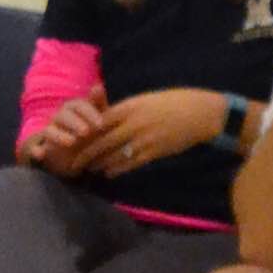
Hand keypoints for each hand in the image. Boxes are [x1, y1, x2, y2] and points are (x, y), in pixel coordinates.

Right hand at [18, 91, 109, 170]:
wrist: (77, 152)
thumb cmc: (90, 130)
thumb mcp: (98, 117)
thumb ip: (97, 103)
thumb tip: (97, 87)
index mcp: (73, 109)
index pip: (78, 105)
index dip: (89, 113)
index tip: (101, 124)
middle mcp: (59, 118)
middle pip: (63, 116)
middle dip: (74, 122)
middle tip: (87, 132)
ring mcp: (50, 133)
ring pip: (49, 131)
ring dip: (59, 136)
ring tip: (72, 142)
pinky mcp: (44, 148)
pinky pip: (36, 148)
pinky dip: (36, 150)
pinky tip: (40, 155)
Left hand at [78, 88, 222, 178]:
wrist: (200, 113)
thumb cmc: (174, 102)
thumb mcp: (146, 99)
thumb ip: (126, 109)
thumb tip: (107, 117)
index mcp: (129, 107)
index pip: (98, 122)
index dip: (83, 133)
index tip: (72, 140)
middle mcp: (132, 123)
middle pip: (101, 142)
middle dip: (84, 155)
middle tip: (73, 164)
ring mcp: (143, 139)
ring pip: (113, 155)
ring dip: (98, 164)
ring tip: (88, 169)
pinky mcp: (154, 152)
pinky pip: (130, 163)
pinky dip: (116, 169)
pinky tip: (108, 173)